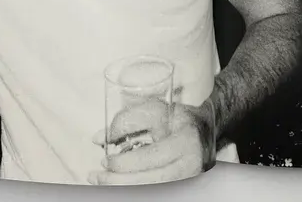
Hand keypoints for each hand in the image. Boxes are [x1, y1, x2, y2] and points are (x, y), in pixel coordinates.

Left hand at [89, 100, 215, 184]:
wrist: (205, 129)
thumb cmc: (177, 118)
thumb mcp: (154, 110)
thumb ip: (126, 121)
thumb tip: (99, 138)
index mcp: (185, 141)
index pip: (150, 158)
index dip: (125, 163)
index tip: (105, 160)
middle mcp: (191, 164)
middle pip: (150, 181)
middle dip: (119, 181)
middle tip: (96, 177)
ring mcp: (190, 179)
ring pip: (152, 189)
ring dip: (125, 188)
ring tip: (103, 183)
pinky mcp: (185, 186)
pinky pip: (157, 191)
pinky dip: (136, 188)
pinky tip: (120, 184)